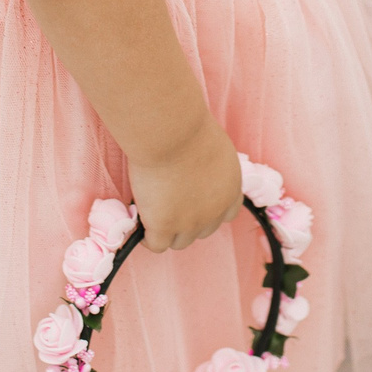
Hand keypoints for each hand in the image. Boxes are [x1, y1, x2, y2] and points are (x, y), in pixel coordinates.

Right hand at [127, 118, 242, 252]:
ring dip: (167, 232)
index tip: (194, 202)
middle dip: (188, 222)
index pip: (227, 213)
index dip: (210, 211)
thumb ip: (210, 165)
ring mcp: (191, 222)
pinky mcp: (165, 226)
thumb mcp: (212, 146)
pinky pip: (157, 245)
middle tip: (168, 205)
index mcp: (231, 188)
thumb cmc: (187, 126)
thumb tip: (194, 170)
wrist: (172, 132)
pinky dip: (148, 238)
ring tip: (151, 216)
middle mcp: (216, 210)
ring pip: (179, 241)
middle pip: (203, 231)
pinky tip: (140, 225)